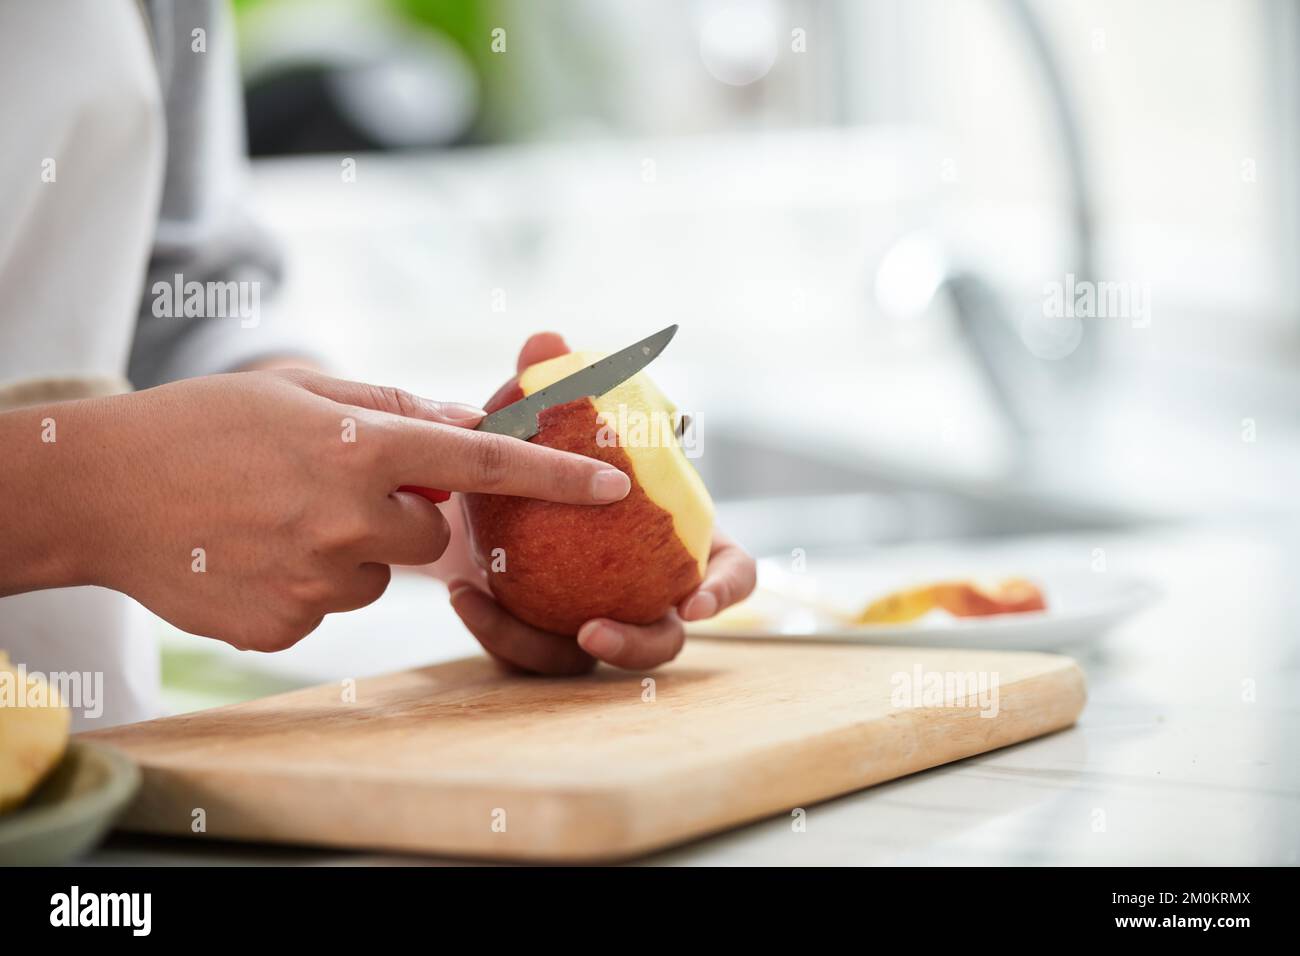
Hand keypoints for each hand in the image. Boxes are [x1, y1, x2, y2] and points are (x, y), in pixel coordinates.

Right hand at [32, 368, 630, 650]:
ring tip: (276, 517)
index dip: (554, 480)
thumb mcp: (298, 389)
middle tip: (337, 487)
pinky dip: (305, 582)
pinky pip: (327, 606)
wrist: (101, 490)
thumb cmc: (204, 424)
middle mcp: (349, 518)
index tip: (614, 490)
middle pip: (432, 537)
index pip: (483, 466)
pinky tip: (254, 551)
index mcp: (361, 448)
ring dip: (348, 549)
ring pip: (375, 575)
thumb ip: (391, 408)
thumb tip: (465, 424)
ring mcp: (316, 580)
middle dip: (406, 515)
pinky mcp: (284, 626)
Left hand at [436, 332, 756, 673]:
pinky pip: (525, 650)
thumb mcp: (557, 411)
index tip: (694, 600)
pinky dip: (494, 627)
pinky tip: (459, 592)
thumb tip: (544, 340)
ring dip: (540, 645)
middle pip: (663, 638)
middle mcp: (645, 591)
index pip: (731, 573)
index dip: (725, 591)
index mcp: (681, 543)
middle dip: (636, 645)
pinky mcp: (543, 637)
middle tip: (591, 630)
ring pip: (584, 660)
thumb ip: (559, 378)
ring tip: (490, 608)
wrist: (501, 487)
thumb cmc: (555, 445)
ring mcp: (596, 619)